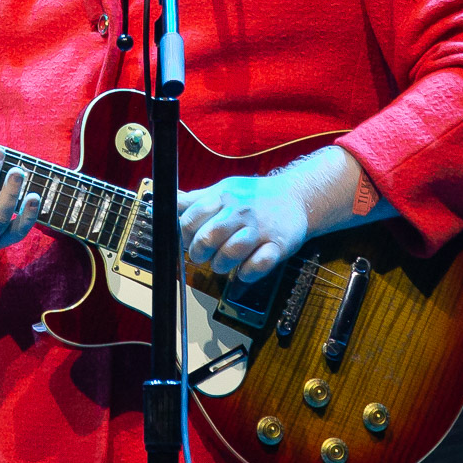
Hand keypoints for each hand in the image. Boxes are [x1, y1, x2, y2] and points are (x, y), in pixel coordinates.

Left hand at [178, 173, 309, 282]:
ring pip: (231, 253)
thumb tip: (165, 203)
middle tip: (200, 256)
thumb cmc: (253, 196)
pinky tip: (243, 271)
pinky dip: (247, 273)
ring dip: (220, 265)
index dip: (182, 235)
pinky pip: (258, 265)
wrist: (297, 196)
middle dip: (198, 253)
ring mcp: (260, 229)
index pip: (190, 218)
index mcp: (223, 196)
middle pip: (208, 237)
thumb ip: (195, 199)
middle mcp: (240, 211)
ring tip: (220, 264)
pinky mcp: (279, 245)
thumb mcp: (222, 189)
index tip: (183, 242)